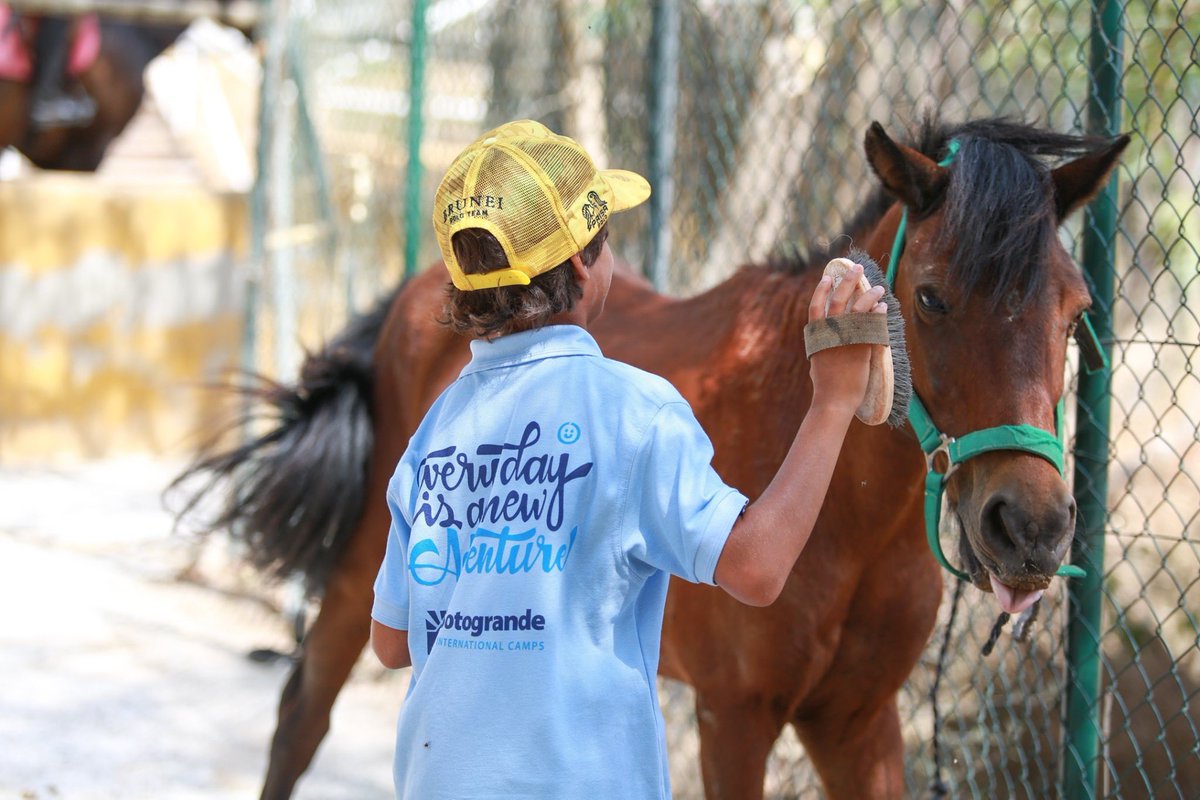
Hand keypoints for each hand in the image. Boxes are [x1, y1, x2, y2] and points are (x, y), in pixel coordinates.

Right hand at [806, 263, 886, 416]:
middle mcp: (830, 333)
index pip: (816, 305)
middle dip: (848, 281)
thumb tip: (826, 338)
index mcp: (817, 335)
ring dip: (869, 294)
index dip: (822, 289)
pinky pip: (873, 324)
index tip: (829, 277)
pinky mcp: (862, 346)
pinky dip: (878, 313)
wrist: (834, 400)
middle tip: (856, 268)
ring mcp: (846, 338)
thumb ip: (822, 345)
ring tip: (878, 287)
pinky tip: (883, 307)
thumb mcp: (818, 360)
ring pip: (858, 307)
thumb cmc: (826, 385)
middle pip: (838, 299)